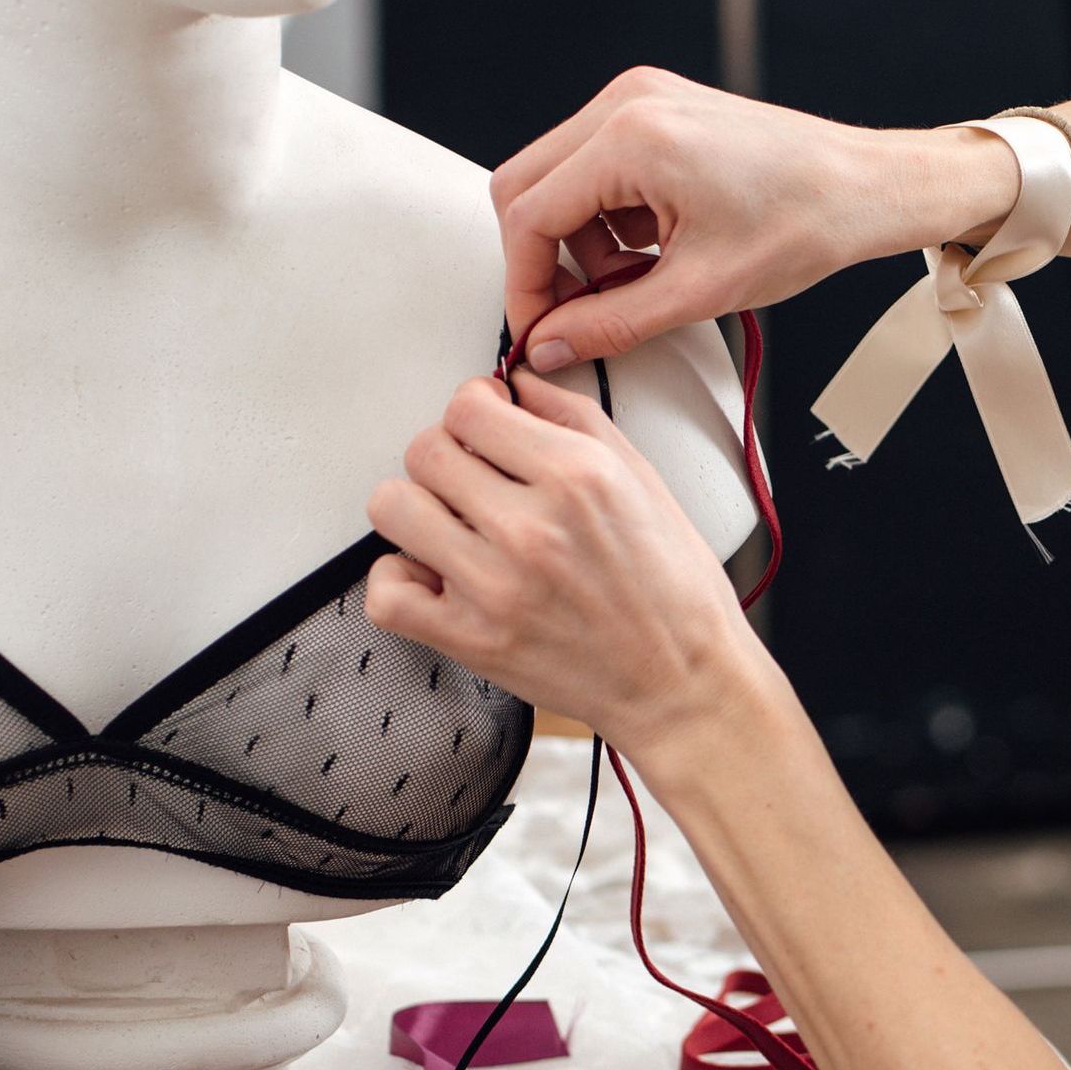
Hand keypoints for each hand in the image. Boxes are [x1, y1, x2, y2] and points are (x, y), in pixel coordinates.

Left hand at [363, 373, 775, 754]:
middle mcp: (532, 527)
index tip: (484, 426)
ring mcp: (496, 587)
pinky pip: (386, 594)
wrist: (684, 684)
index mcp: (578, 477)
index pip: (468, 407)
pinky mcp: (472, 640)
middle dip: (446, 455)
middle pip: (425, 450)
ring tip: (452, 527)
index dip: (473, 409)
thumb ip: (576, 420)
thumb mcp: (644, 481)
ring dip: (417, 511)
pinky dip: (399, 581)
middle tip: (473, 479)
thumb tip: (519, 386)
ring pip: (394, 508)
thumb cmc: (675, 594)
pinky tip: (436, 576)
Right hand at [491, 66, 1020, 369]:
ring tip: (637, 282)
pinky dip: (610, 218)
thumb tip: (553, 346)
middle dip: (546, 260)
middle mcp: (627, 104)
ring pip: (559, 179)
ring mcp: (641, 100)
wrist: (865, 187)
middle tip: (577, 313)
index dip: (526, 285)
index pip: (528, 215)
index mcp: (632, 138)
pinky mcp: (656, 110)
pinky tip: (653, 250)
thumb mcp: (701, 291)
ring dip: (581, 242)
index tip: (541, 331)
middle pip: (527, 188)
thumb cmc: (807, 221)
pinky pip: (597, 167)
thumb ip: (611, 324)